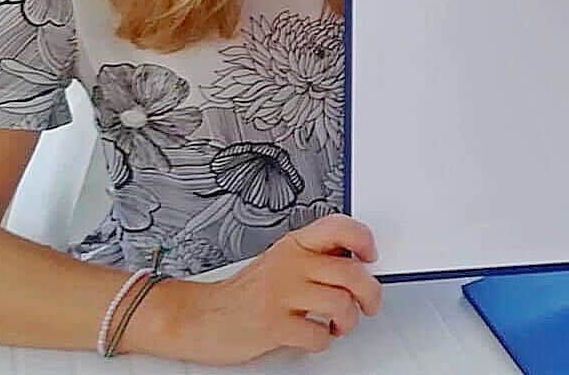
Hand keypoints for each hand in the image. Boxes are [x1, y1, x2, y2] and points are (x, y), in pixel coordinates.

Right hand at [129, 214, 382, 364]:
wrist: (197, 318)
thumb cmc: (244, 294)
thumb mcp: (280, 262)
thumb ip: (314, 258)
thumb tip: (359, 263)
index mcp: (293, 245)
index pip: (339, 227)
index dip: (364, 240)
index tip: (371, 256)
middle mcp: (289, 265)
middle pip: (352, 273)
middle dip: (369, 294)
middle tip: (367, 304)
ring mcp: (281, 294)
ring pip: (341, 304)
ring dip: (346, 321)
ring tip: (335, 324)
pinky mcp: (273, 325)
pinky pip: (318, 334)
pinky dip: (322, 341)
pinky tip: (312, 336)